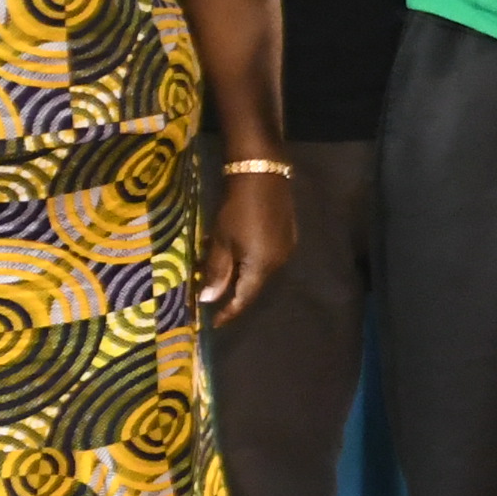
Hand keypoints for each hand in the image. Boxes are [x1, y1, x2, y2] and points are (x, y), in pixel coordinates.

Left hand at [202, 160, 292, 327]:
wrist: (261, 173)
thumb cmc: (236, 208)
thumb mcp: (221, 240)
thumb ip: (216, 271)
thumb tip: (209, 298)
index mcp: (262, 267)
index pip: (244, 298)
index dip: (228, 312)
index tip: (214, 322)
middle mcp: (279, 262)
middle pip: (253, 285)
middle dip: (231, 290)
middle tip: (209, 292)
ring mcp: (286, 248)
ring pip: (259, 270)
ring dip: (240, 273)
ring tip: (218, 269)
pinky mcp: (287, 235)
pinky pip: (266, 257)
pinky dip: (249, 260)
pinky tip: (236, 252)